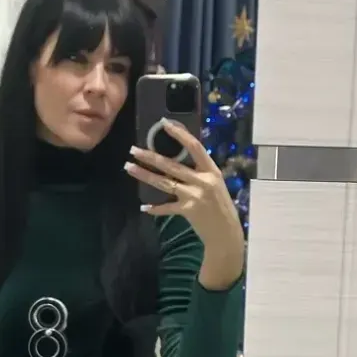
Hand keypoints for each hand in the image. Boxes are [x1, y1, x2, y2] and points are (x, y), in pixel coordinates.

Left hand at [124, 120, 243, 259]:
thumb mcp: (215, 184)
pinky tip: (144, 206)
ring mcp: (194, 196)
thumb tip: (178, 160)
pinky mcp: (188, 211)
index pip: (194, 146)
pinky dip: (155, 208)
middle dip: (150, 156)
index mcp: (211, 170)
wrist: (226, 232)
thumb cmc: (220, 206)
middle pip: (171, 165)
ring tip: (129, 168)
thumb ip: (199, 172)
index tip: (164, 123)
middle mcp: (202, 181)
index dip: (179, 134)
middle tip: (133, 150)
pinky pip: (167, 207)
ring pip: (165, 183)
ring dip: (145, 175)